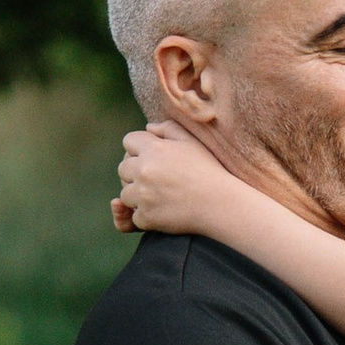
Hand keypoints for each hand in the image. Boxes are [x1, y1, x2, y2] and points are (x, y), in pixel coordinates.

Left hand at [115, 120, 230, 236]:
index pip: (129, 142)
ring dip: (138, 197)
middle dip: (135, 174)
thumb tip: (148, 127)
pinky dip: (147, 217)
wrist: (221, 205)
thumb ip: (168, 129)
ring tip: (160, 197)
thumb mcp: (192, 142)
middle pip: (123, 169)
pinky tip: (165, 212)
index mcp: (153, 149)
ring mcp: (143, 195)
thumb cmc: (210, 171)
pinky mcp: (147, 217)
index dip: (138, 149)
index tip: (150, 158)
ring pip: (126, 195)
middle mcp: (144, 170)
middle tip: (156, 180)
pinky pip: (135, 217)